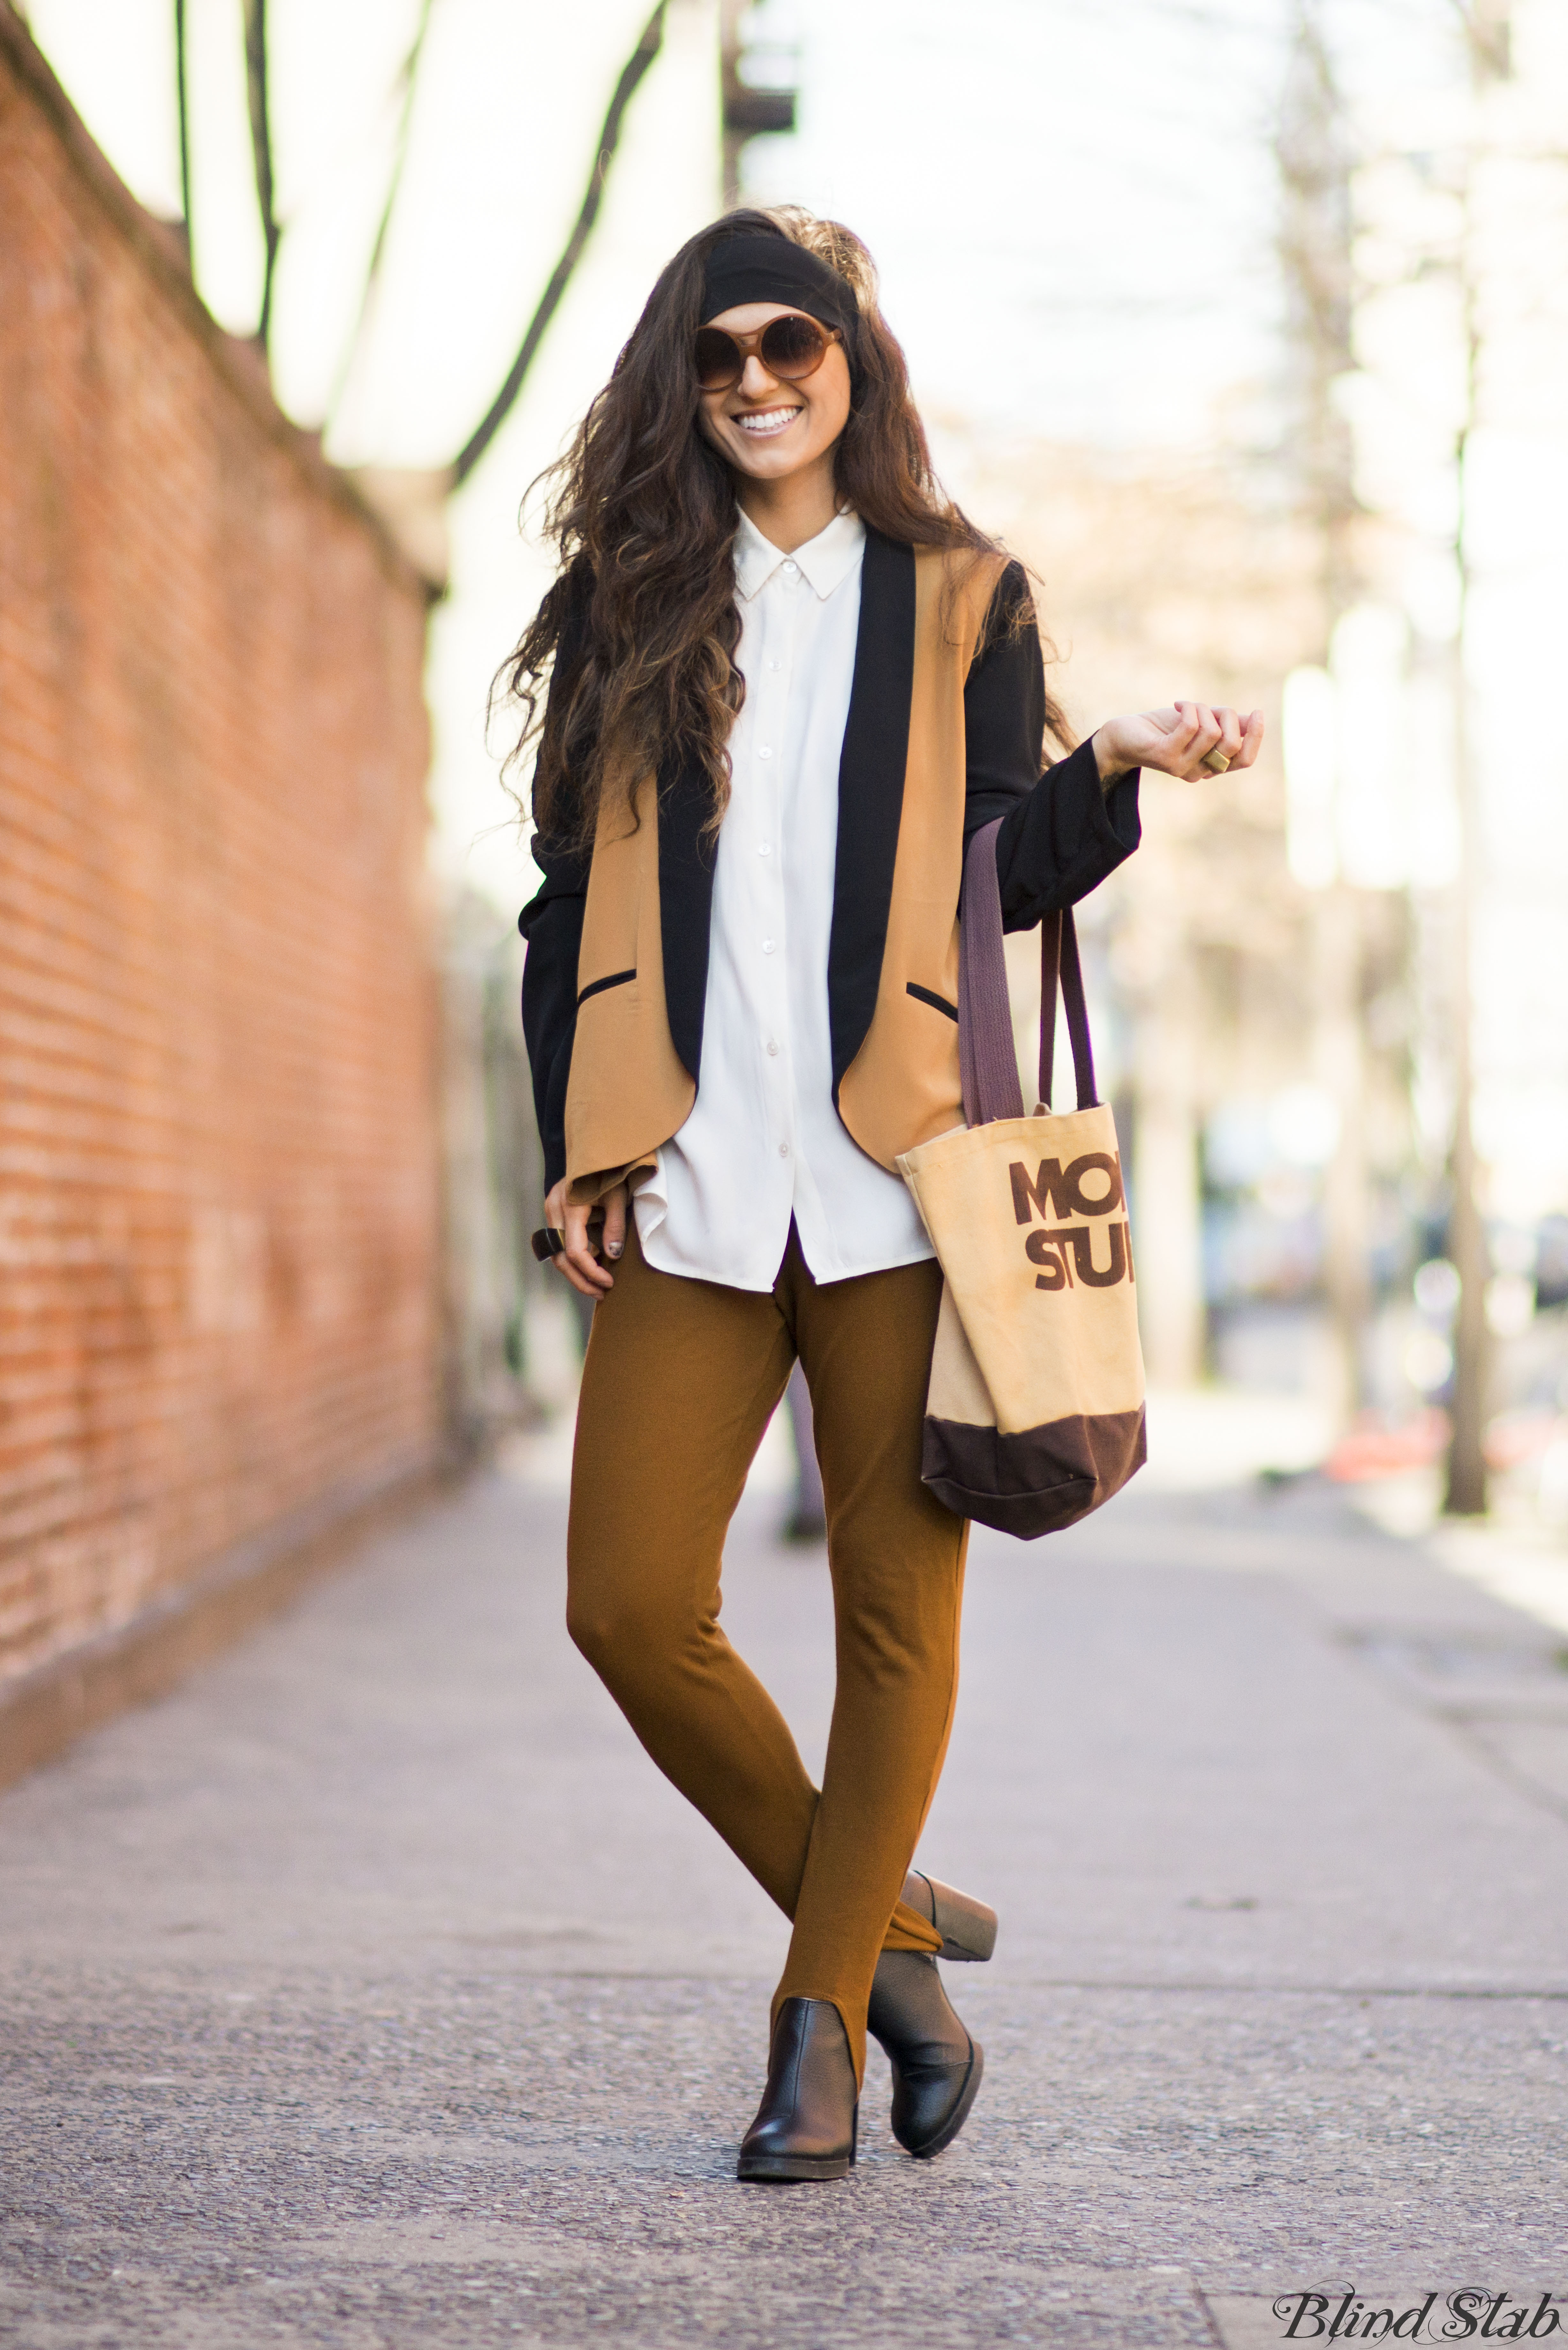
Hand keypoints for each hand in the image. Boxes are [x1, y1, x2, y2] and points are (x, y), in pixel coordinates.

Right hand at [543, 1178, 627, 1297]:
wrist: (596, 1149)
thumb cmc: (611, 1171)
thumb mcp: (619, 1197)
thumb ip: (615, 1227)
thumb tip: (611, 1256)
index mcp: (571, 1205)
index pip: (575, 1251)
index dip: (592, 1272)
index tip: (610, 1282)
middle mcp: (554, 1208)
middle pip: (561, 1257)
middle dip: (581, 1280)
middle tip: (601, 1293)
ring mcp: (550, 1209)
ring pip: (557, 1253)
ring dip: (575, 1272)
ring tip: (596, 1286)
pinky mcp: (553, 1210)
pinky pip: (559, 1242)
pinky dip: (573, 1257)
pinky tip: (591, 1265)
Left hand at [1092, 702, 1263, 782]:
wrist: (1123, 734)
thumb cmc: (1162, 727)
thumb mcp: (1200, 722)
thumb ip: (1225, 724)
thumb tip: (1252, 720)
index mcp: (1211, 765)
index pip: (1245, 759)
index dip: (1256, 737)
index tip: (1256, 712)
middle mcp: (1199, 772)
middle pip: (1233, 744)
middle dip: (1227, 715)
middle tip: (1206, 706)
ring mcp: (1182, 767)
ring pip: (1213, 732)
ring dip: (1204, 708)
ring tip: (1187, 706)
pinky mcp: (1165, 757)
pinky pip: (1191, 727)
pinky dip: (1189, 709)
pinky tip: (1178, 704)